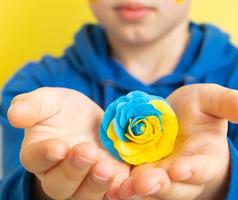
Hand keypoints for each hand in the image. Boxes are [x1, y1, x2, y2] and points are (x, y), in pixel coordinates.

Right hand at [8, 87, 129, 199]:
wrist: (94, 121)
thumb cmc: (67, 111)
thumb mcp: (51, 101)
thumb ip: (33, 106)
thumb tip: (15, 115)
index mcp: (40, 153)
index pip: (36, 158)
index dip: (45, 154)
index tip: (59, 146)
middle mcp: (59, 174)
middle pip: (60, 184)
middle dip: (74, 170)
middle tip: (87, 152)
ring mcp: (85, 182)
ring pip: (85, 194)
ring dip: (95, 183)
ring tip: (106, 167)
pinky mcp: (108, 183)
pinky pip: (111, 194)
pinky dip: (118, 192)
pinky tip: (126, 184)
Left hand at [118, 84, 237, 199]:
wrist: (175, 123)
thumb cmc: (198, 113)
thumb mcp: (211, 101)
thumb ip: (227, 103)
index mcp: (205, 158)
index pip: (203, 167)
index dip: (193, 169)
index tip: (181, 168)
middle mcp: (183, 174)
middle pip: (173, 186)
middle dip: (160, 185)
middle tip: (144, 182)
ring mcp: (160, 177)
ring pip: (150, 191)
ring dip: (136, 191)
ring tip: (122, 188)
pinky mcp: (139, 174)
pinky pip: (131, 185)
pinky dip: (120, 186)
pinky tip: (107, 184)